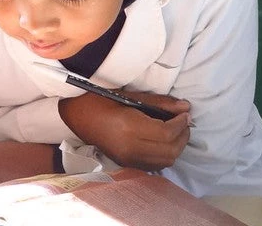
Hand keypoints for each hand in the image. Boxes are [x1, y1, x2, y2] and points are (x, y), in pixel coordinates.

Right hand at [58, 90, 190, 170]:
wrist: (75, 116)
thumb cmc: (99, 100)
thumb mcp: (129, 96)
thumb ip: (159, 103)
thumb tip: (186, 107)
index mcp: (129, 127)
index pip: (166, 132)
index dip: (181, 124)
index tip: (186, 114)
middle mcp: (129, 147)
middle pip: (170, 150)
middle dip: (182, 136)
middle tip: (184, 122)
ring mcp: (127, 158)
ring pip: (165, 161)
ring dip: (176, 147)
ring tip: (176, 131)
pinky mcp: (126, 164)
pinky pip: (155, 165)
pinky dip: (165, 155)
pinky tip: (163, 142)